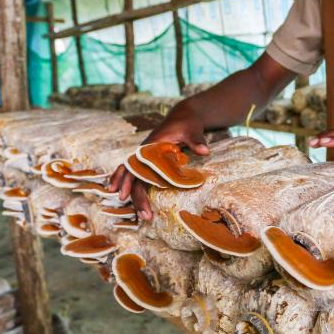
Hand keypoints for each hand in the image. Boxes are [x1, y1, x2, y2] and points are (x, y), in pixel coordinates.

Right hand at [108, 104, 210, 219]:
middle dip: (135, 197)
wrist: (183, 117)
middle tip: (145, 217)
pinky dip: (131, 185)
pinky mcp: (150, 162)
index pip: (136, 168)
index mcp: (149, 147)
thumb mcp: (192, 130)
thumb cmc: (186, 123)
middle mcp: (143, 153)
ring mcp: (145, 158)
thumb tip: (204, 151)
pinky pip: (137, 175)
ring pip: (131, 177)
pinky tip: (129, 197)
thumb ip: (196, 141)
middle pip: (132, 177)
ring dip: (131, 194)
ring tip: (140, 216)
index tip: (128, 197)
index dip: (131, 183)